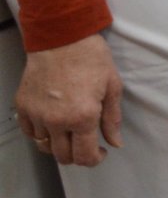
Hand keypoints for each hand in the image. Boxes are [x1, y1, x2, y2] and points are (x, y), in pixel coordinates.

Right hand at [14, 34, 122, 167]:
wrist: (62, 38)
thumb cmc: (91, 59)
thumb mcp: (112, 87)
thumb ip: (112, 119)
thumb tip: (115, 142)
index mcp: (82, 117)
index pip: (85, 156)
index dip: (95, 160)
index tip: (101, 152)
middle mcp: (56, 121)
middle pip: (63, 157)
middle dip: (77, 156)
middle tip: (86, 144)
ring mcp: (36, 115)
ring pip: (44, 146)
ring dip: (59, 144)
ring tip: (70, 131)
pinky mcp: (22, 106)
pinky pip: (30, 132)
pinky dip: (41, 134)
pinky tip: (53, 123)